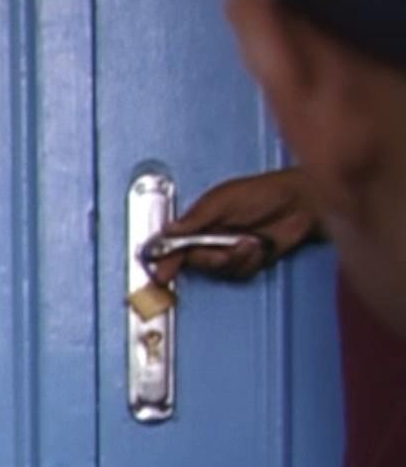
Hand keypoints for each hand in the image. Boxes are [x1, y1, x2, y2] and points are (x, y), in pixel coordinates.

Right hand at [149, 166, 321, 280]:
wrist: (303, 204)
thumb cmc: (268, 192)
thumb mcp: (224, 200)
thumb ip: (195, 218)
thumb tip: (169, 229)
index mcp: (201, 219)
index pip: (175, 242)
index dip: (166, 258)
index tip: (162, 272)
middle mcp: (212, 235)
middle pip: (195, 261)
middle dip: (209, 259)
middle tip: (222, 253)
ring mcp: (230, 249)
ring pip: (217, 269)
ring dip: (234, 259)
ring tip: (250, 243)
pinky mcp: (247, 260)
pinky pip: (238, 273)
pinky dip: (249, 263)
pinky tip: (258, 248)